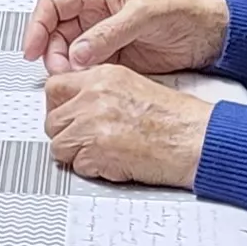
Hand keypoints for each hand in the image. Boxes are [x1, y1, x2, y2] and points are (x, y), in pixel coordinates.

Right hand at [24, 0, 229, 74]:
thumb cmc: (182, 12)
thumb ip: (108, 32)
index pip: (53, 4)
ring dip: (65, 66)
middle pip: (55, 31)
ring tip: (75, 77)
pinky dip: (80, 76)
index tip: (32, 48)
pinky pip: (83, 66)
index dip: (37, 26)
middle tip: (61, 70)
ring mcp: (101, 34)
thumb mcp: (143, 15)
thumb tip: (78, 51)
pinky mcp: (110, 55)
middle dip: (53, 52)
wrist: (207, 36)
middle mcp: (94, 10)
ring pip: (67, 51)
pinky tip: (86, 81)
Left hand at [43, 63, 210, 186]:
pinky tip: (111, 162)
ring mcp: (91, 123)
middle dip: (65, 133)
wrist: (194, 139)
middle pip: (52, 119)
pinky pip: (76, 166)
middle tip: (83, 140)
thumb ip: (101, 92)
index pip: (55, 86)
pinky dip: (90, 169)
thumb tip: (77, 105)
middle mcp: (93, 96)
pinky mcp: (96, 150)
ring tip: (100, 153)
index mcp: (103, 76)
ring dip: (76, 154)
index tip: (64, 115)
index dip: (58, 106)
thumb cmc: (176, 119)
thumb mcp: (133, 87)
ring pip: (59, 145)